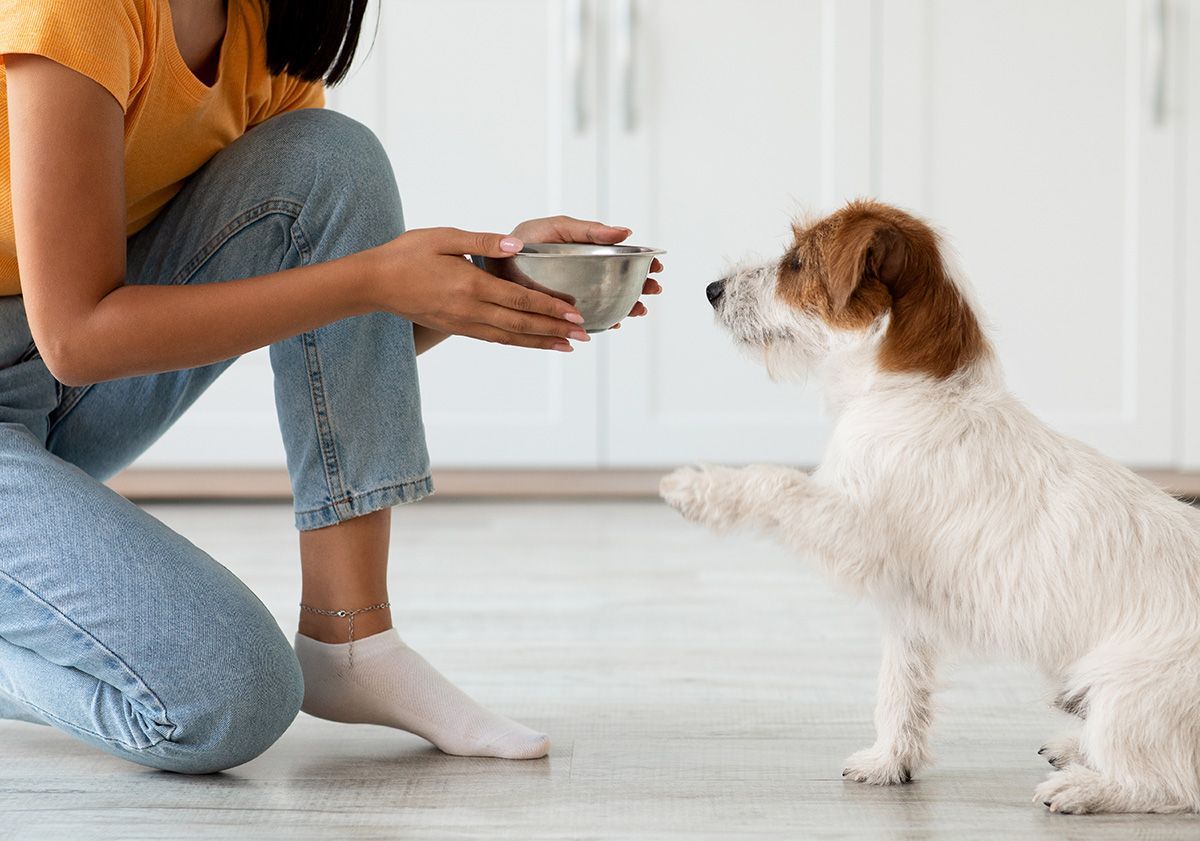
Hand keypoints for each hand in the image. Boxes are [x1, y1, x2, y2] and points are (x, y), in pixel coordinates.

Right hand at [367, 227, 589, 351]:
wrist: (375, 283)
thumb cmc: (408, 253)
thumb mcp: (444, 237)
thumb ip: (483, 242)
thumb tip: (518, 245)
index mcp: (471, 285)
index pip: (520, 300)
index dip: (550, 307)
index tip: (575, 312)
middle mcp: (470, 310)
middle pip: (521, 325)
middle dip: (555, 330)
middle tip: (584, 335)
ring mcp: (464, 324)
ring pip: (510, 338)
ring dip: (541, 342)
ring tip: (567, 346)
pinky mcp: (457, 329)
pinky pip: (495, 339)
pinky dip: (518, 343)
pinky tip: (533, 343)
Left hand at [510, 216, 663, 326]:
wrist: (495, 262)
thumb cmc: (526, 240)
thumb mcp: (559, 228)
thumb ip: (589, 230)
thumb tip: (626, 232)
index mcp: (589, 251)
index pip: (623, 258)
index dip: (641, 262)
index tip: (656, 266)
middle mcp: (586, 275)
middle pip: (623, 282)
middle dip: (641, 287)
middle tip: (653, 290)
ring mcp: (577, 294)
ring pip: (611, 303)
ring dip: (628, 306)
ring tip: (638, 310)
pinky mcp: (564, 312)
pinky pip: (589, 320)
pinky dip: (604, 322)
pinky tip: (613, 322)